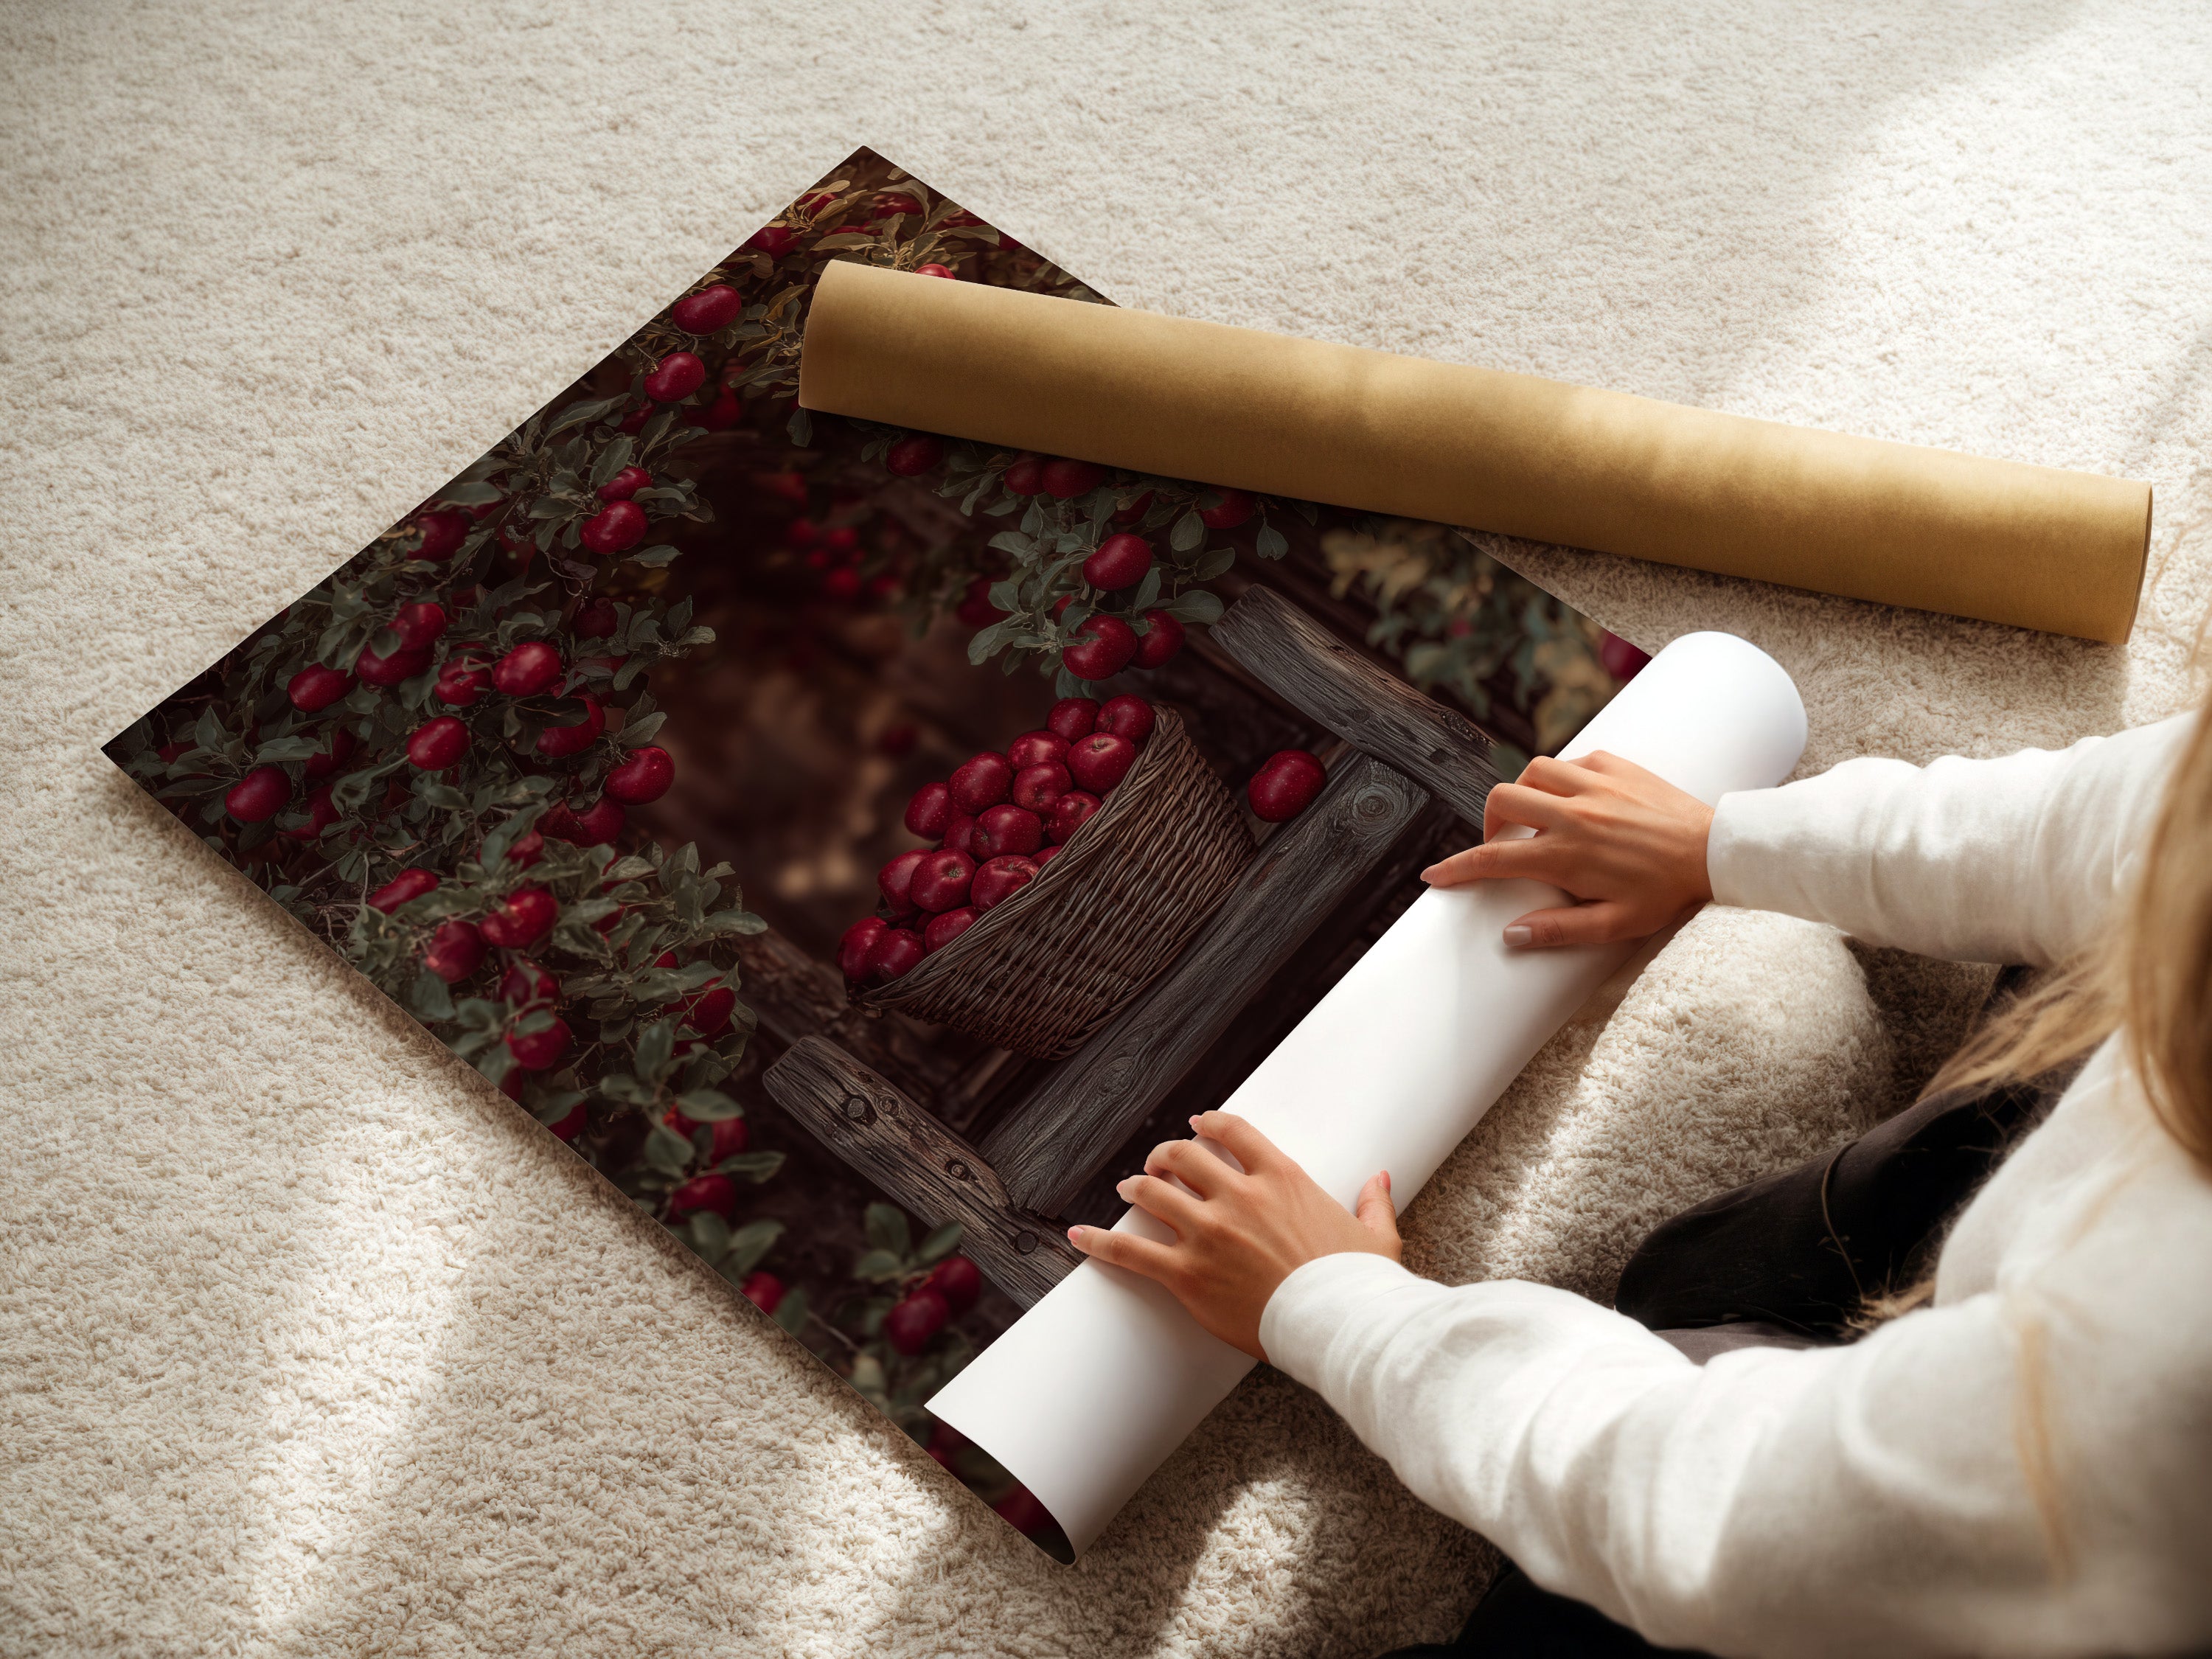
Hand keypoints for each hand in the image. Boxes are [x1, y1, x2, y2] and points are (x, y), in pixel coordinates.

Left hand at [1066, 1111, 1399, 1360]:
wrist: (1340, 1326)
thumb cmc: (1358, 1285)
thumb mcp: (1375, 1236)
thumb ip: (1372, 1202)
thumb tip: (1379, 1179)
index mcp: (1281, 1179)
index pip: (1233, 1132)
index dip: (1208, 1124)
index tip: (1197, 1125)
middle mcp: (1239, 1197)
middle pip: (1183, 1156)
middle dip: (1165, 1155)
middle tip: (1158, 1163)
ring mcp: (1208, 1233)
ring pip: (1153, 1192)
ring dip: (1136, 1187)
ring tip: (1128, 1188)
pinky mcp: (1187, 1274)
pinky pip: (1131, 1251)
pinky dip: (1100, 1241)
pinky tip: (1079, 1234)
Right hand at [1420, 750, 1713, 948]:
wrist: (1715, 851)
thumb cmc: (1667, 892)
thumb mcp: (1615, 924)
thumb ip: (1559, 930)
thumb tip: (1511, 935)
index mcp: (1566, 855)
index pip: (1494, 859)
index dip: (1457, 868)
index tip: (1435, 876)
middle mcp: (1573, 813)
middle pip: (1502, 800)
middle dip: (1488, 822)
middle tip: (1501, 844)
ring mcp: (1594, 784)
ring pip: (1531, 772)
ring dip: (1523, 793)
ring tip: (1535, 817)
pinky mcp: (1615, 765)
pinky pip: (1571, 761)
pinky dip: (1561, 777)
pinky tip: (1574, 798)